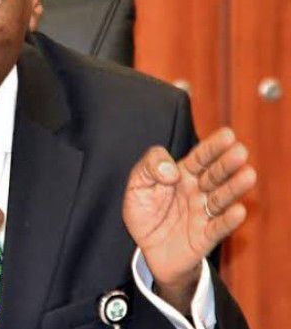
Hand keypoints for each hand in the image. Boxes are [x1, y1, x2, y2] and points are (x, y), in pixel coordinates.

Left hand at [122, 127, 256, 313]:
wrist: (146, 249)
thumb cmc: (144, 212)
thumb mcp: (136, 185)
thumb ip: (148, 168)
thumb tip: (171, 170)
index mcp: (183, 175)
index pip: (200, 158)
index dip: (213, 147)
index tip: (228, 135)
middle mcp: (198, 191)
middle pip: (214, 175)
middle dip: (227, 164)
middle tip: (240, 152)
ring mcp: (203, 213)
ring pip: (220, 199)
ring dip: (234, 188)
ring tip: (248, 175)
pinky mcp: (205, 236)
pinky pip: (218, 227)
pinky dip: (228, 220)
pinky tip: (238, 210)